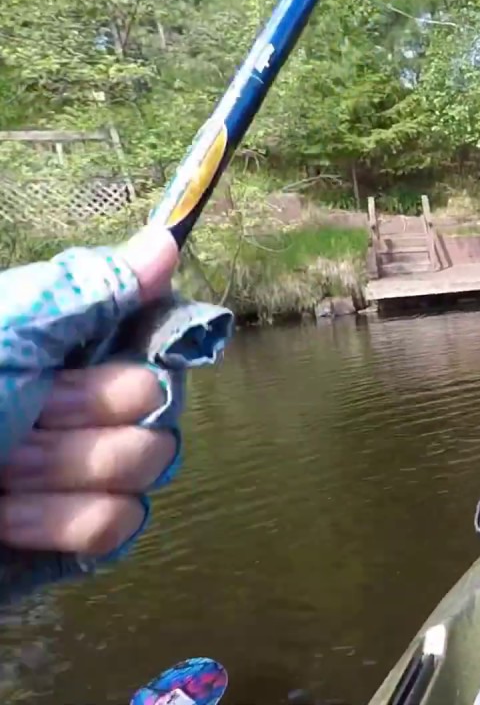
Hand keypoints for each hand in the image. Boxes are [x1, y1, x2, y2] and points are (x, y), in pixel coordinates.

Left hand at [0, 228, 178, 558]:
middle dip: (89, 413)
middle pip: (159, 405)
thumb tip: (166, 239)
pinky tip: (7, 516)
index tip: (78, 363)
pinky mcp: (74, 537)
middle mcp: (82, 403)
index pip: (156, 337)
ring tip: (4, 472)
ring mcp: (82, 473)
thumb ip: (90, 291)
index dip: (132, 354)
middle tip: (27, 418)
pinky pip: (121, 523)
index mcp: (63, 348)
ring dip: (67, 469)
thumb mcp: (5, 333)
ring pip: (147, 465)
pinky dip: (62, 520)